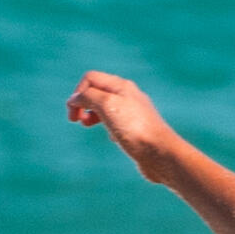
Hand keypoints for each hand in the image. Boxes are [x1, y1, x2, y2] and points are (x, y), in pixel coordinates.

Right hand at [66, 68, 182, 181]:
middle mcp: (128, 96)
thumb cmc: (135, 129)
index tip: (74, 114)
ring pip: (105, 107)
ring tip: (87, 125)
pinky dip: (107, 127)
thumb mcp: (107, 105)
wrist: (160, 154)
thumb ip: (88, 97)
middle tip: (77, 120)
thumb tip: (75, 98)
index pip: (90, 78)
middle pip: (97, 91)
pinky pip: (116, 123)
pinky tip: (112, 137)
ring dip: (92, 114)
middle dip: (83, 103)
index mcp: (121, 86)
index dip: (78, 93)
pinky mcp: (136, 130)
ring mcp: (133, 113)